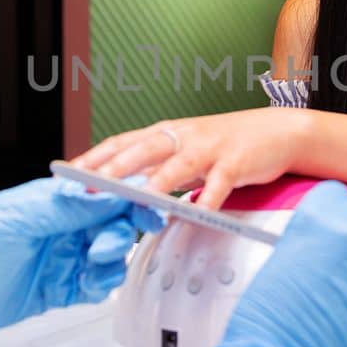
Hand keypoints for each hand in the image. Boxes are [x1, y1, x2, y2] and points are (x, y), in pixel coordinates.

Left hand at [0, 178, 163, 329]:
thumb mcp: (20, 214)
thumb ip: (68, 206)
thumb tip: (109, 193)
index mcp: (53, 202)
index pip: (101, 194)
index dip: (127, 197)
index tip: (148, 202)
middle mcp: (62, 228)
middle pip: (112, 224)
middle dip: (121, 230)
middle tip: (118, 238)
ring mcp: (64, 258)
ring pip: (109, 256)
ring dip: (111, 257)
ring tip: (94, 260)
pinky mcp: (62, 289)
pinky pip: (96, 284)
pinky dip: (100, 283)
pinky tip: (88, 282)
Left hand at [72, 108, 314, 208]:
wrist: (279, 132)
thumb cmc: (229, 146)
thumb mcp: (188, 153)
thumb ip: (159, 169)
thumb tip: (124, 193)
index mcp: (167, 134)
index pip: (122, 142)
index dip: (94, 156)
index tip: (68, 172)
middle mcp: (184, 137)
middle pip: (143, 149)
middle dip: (114, 167)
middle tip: (90, 186)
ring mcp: (210, 148)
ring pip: (177, 165)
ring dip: (157, 183)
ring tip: (137, 201)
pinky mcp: (236, 162)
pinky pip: (220, 184)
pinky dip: (208, 200)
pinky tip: (199, 214)